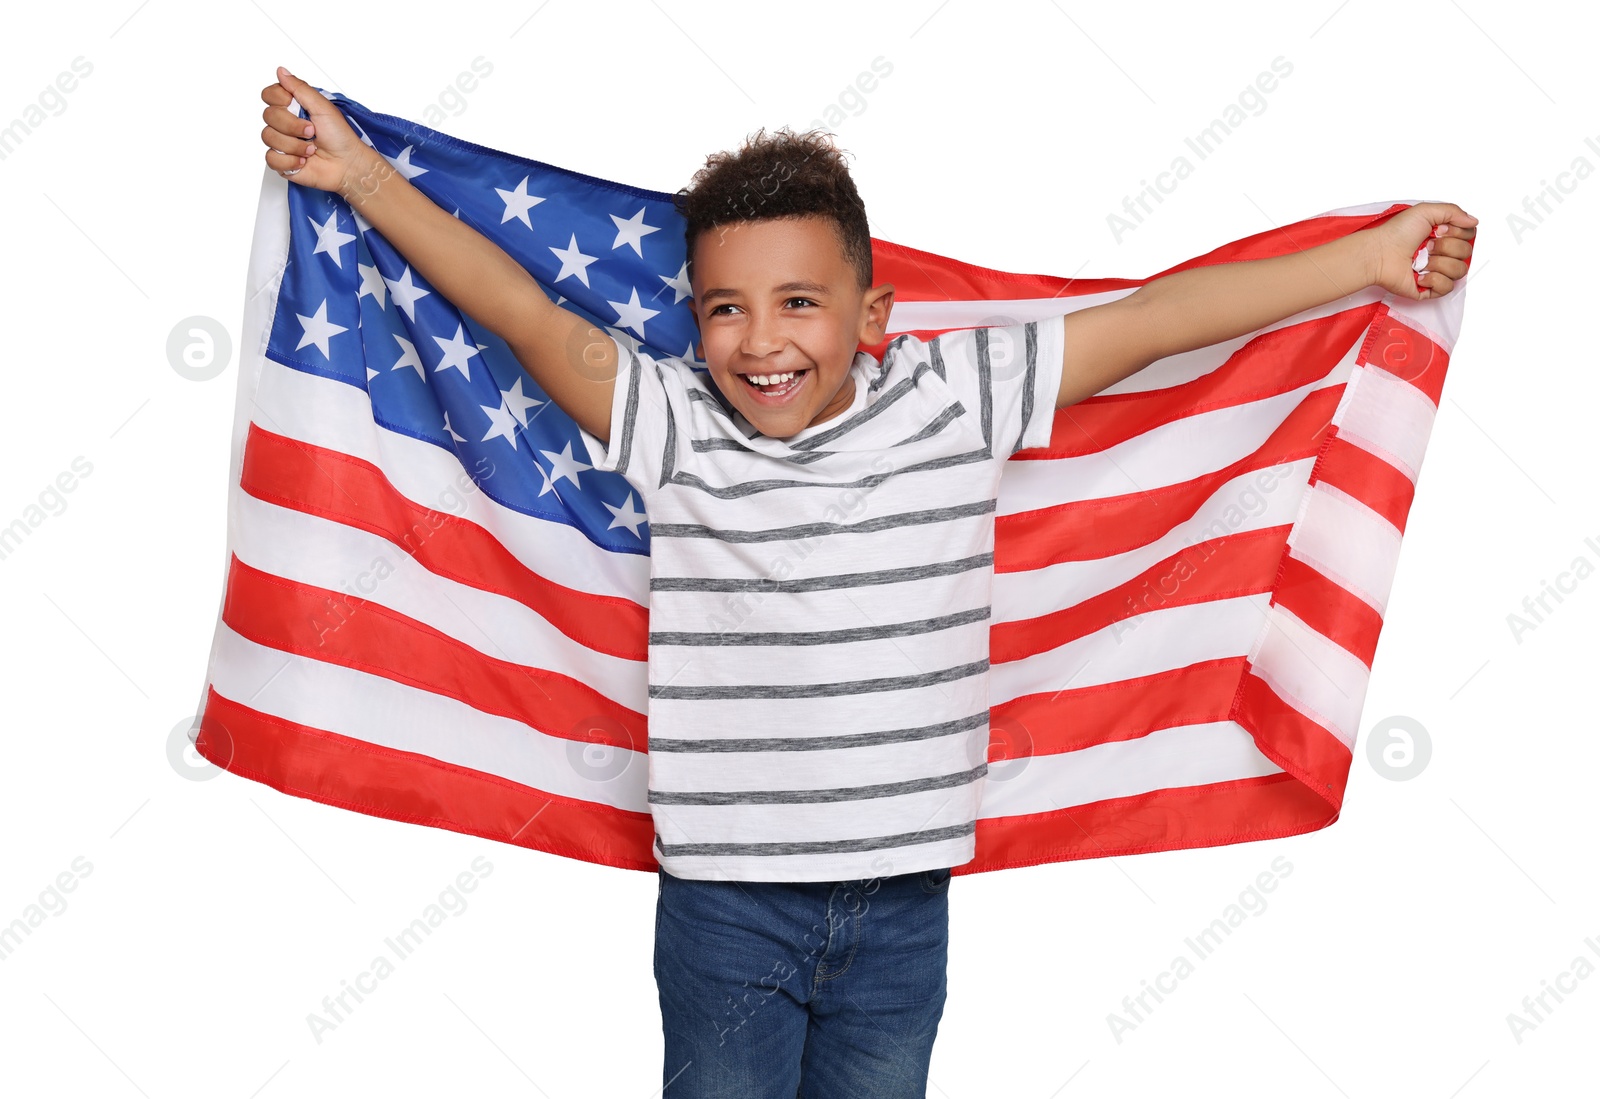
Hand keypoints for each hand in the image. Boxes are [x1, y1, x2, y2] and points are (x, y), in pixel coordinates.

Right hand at [259, 66, 375, 193]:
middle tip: (312, 131)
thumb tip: (282, 71)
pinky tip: (304, 160)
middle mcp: (286, 123)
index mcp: (293, 107)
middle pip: (268, 116)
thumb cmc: (340, 137)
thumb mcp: (323, 107)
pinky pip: (271, 158)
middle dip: (292, 126)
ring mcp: (282, 142)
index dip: (279, 100)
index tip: (295, 105)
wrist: (348, 165)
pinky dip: (290, 161)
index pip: (269, 95)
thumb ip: (300, 88)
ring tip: (311, 148)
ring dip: (294, 145)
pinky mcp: (282, 162)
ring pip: (268, 137)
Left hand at [1367, 201, 1477, 300]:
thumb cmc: (1397, 232)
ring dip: (1440, 264)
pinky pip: (1448, 288)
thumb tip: (1474, 221)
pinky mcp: (1428, 289)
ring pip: (1460, 270)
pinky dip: (1434, 280)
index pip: (1469, 236)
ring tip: (1420, 261)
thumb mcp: (1426, 211)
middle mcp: (1442, 254)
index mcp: (1443, 236)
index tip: (1439, 230)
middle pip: (1466, 253)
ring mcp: (1436, 272)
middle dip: (1446, 247)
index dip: (1458, 233)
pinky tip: (1419, 276)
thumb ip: (1453, 211)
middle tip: (1426, 245)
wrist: (1379, 254)